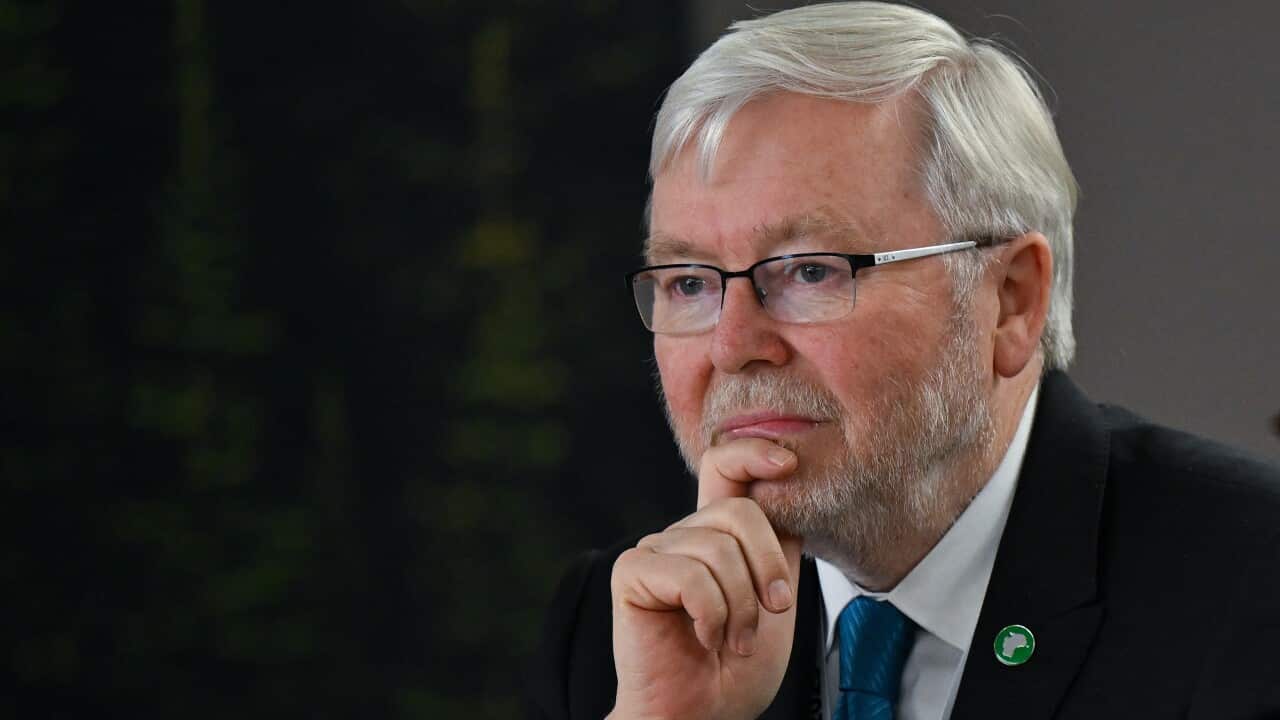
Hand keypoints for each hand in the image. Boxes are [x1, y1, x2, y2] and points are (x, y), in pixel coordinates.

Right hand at [607, 438, 803, 719]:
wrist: (701, 715)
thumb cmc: (735, 667)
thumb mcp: (775, 596)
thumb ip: (780, 546)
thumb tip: (789, 488)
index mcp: (715, 533)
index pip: (725, 464)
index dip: (755, 450)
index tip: (790, 462)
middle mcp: (681, 534)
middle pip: (739, 511)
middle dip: (768, 568)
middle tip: (771, 612)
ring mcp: (653, 549)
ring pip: (719, 550)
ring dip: (740, 607)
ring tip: (733, 641)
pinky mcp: (632, 572)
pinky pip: (691, 577)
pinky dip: (711, 616)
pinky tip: (703, 639)